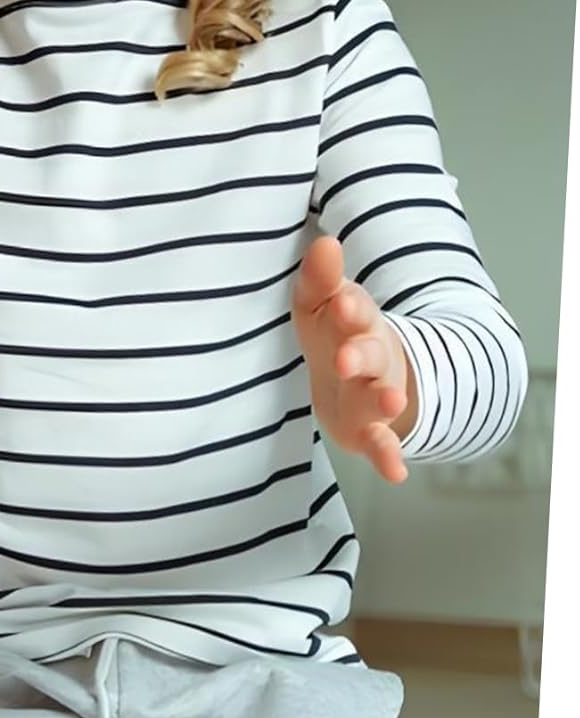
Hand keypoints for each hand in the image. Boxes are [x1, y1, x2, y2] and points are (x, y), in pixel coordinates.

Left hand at [293, 234, 416, 483]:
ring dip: (385, 398)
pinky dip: (389, 457)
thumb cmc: (332, 332)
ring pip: (380, 395)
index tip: (342, 301)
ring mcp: (373, 393)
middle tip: (347, 357)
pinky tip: (398, 474)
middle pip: (369, 352)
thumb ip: (319, 279)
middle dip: (361, 353)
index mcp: (354, 322)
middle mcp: (371, 356)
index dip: (348, 307)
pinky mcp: (368, 429)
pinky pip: (382, 443)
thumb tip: (324, 242)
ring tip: (391, 401)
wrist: (358, 374)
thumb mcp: (318, 304)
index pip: (353, 311)